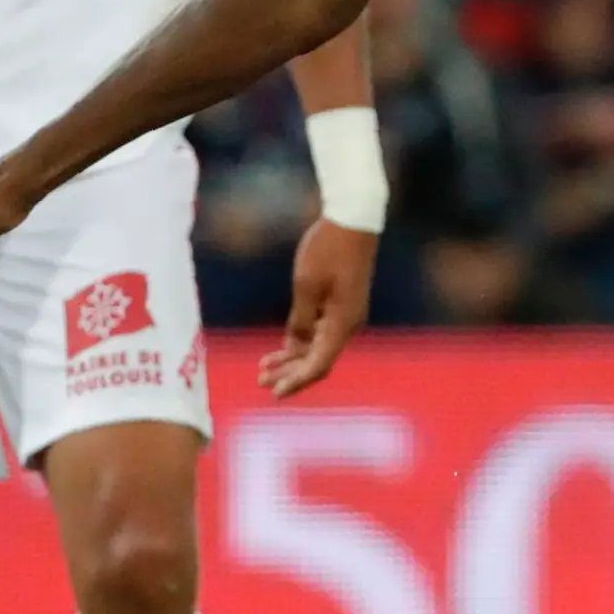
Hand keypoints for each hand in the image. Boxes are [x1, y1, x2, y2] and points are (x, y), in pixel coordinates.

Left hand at [264, 217, 377, 396]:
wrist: (353, 220)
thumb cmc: (328, 250)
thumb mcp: (306, 286)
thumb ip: (301, 320)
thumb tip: (296, 344)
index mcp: (343, 323)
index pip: (319, 364)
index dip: (296, 381)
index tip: (274, 392)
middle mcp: (348, 324)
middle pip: (319, 360)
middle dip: (291, 373)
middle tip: (260, 381)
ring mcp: (346, 315)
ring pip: (319, 347)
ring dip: (293, 360)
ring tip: (263, 368)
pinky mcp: (342, 304)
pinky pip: (321, 332)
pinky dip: (302, 342)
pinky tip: (281, 348)